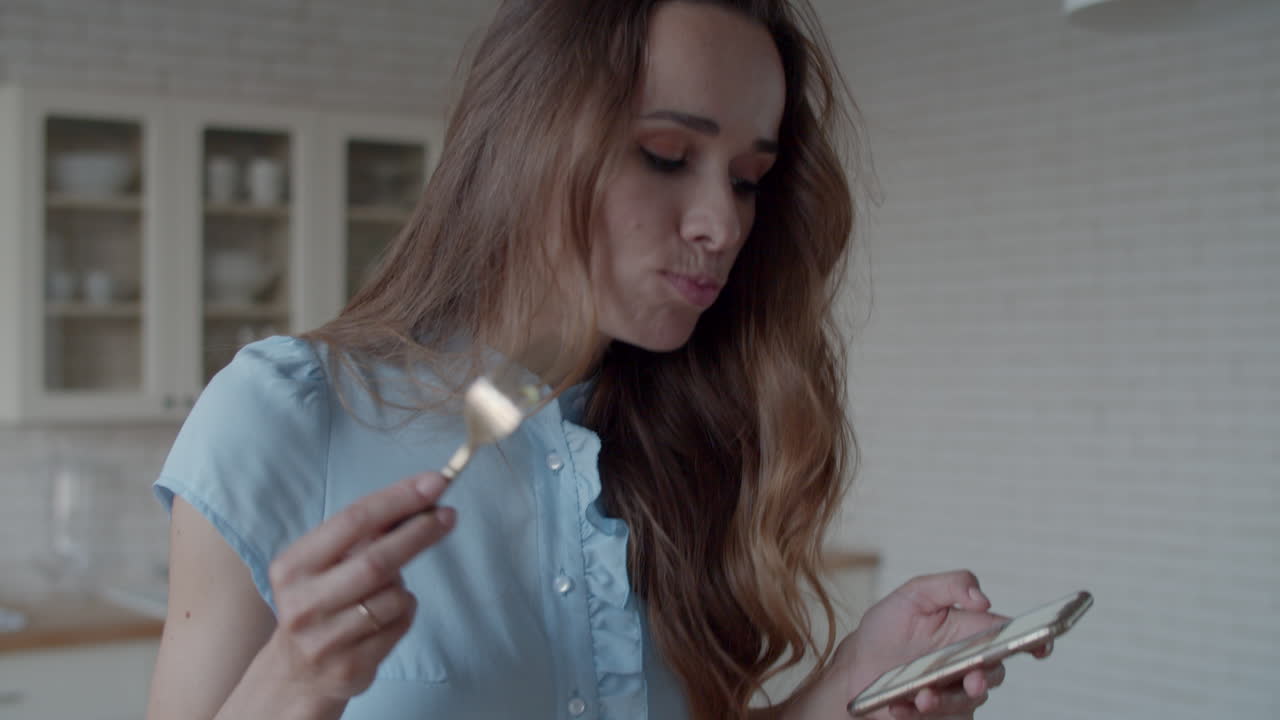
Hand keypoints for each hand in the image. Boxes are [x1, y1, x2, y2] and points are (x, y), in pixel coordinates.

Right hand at [263, 472, 455, 700]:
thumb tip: (423, 496)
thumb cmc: (322, 602)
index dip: (398, 499)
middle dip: (418, 533)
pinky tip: (386, 617)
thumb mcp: (327, 564)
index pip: (352, 520)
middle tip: (448, 515)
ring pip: (393, 596)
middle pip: (376, 559)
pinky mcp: (350, 667)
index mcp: (293, 566)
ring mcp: (325, 639)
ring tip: (388, 588)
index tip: (435, 482)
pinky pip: (399, 625)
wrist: (297, 674)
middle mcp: (303, 603)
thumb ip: (366, 533)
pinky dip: (405, 612)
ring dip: (403, 585)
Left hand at [783, 570, 1051, 719]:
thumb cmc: (890, 626)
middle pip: (992, 676)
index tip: (1040, 646)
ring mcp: (953, 693)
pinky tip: (898, 706)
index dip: (1033, 641)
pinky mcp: (934, 715)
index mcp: (970, 633)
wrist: (857, 662)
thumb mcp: (914, 594)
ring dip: (945, 702)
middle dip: (983, 680)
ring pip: (965, 704)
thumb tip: (983, 598)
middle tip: (970, 680)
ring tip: (922, 697)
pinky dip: (915, 713)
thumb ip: (950, 587)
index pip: (1010, 637)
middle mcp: (968, 665)